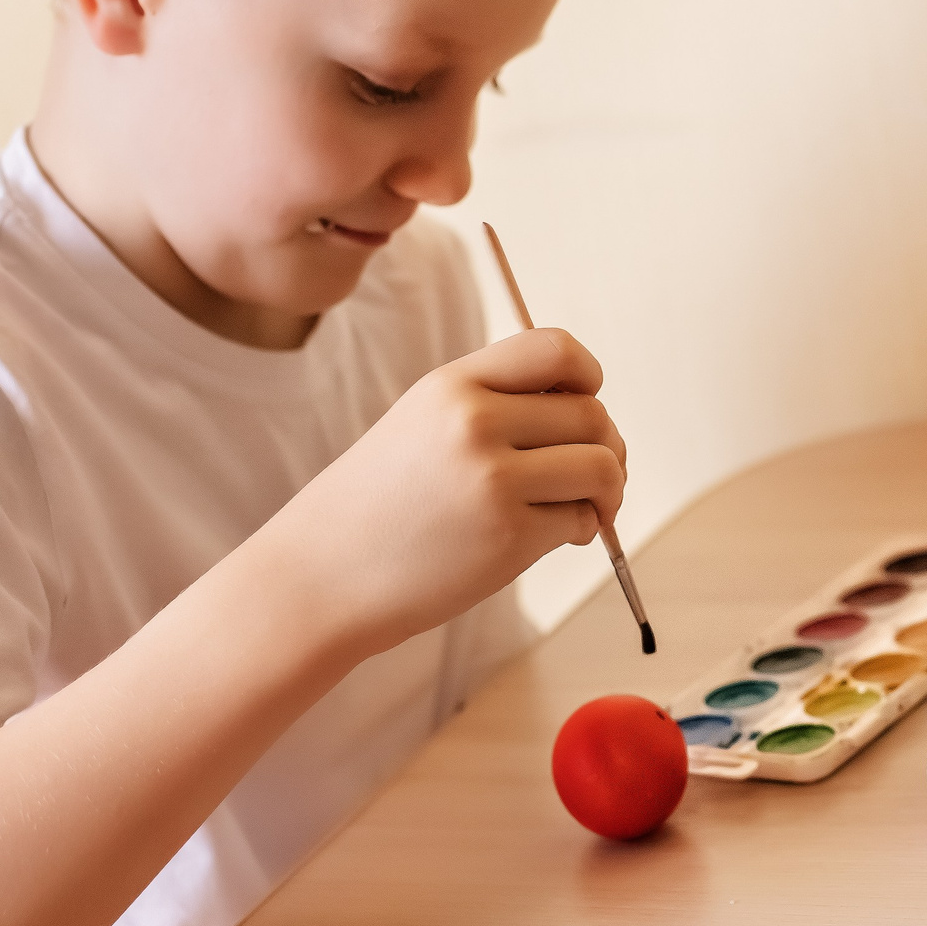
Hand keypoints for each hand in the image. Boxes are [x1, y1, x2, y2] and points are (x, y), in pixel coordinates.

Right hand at [255, 326, 625, 660]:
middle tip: (589, 474)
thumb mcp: (422, 425)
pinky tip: (554, 536)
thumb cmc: (378, 505)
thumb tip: (591, 413)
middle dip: (606, 445)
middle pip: (592, 414)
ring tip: (585, 506)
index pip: (555, 349)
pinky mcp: (508, 537)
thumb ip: (495, 405)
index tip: (583, 403)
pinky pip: (582, 519)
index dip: (588, 376)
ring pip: (602, 466)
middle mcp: (473, 423)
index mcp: (452, 385)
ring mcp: (493, 481)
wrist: (319, 576)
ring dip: (607, 489)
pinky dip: (582, 529)